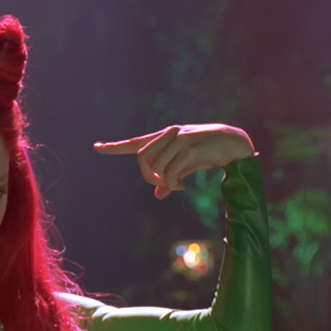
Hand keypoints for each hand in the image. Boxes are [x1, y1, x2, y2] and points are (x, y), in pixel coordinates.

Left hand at [93, 124, 254, 199]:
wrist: (234, 143)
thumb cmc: (208, 154)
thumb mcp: (186, 167)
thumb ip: (170, 178)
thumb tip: (158, 195)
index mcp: (164, 137)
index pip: (135, 142)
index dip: (115, 147)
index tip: (96, 147)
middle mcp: (168, 134)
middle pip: (141, 158)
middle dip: (148, 177)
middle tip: (161, 186)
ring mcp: (178, 139)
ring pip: (156, 167)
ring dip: (164, 182)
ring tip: (178, 186)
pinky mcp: (189, 146)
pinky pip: (170, 172)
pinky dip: (172, 184)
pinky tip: (182, 186)